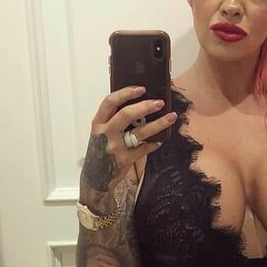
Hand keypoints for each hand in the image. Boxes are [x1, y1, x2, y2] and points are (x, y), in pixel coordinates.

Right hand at [79, 86, 177, 206]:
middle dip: (145, 106)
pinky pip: (143, 149)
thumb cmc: (100, 151)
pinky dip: (153, 144)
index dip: (126, 93)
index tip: (141, 89)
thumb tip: (137, 104)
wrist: (95, 178)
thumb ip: (112, 120)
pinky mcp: (124, 160)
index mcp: (98, 123)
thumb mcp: (100, 133)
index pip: (110, 102)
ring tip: (171, 117)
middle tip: (160, 103)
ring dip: (158, 124)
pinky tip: (160, 141)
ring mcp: (115, 147)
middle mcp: (105, 133)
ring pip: (140, 132)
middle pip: (127, 114)